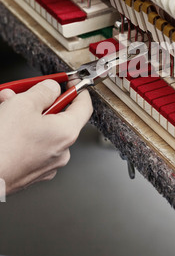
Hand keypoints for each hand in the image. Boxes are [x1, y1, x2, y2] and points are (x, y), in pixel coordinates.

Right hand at [0, 80, 92, 194]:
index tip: (72, 83)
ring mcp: (46, 164)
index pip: (84, 107)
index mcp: (66, 133)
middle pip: (58, 118)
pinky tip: (5, 126)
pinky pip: (32, 145)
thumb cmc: (2, 146)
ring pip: (41, 131)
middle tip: (23, 93)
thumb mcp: (24, 103)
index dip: (79, 91)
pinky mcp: (31, 172)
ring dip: (26, 116)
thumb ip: (43, 91)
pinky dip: (21, 133)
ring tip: (6, 107)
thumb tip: (51, 88)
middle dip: (39, 102)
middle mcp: (61, 151)